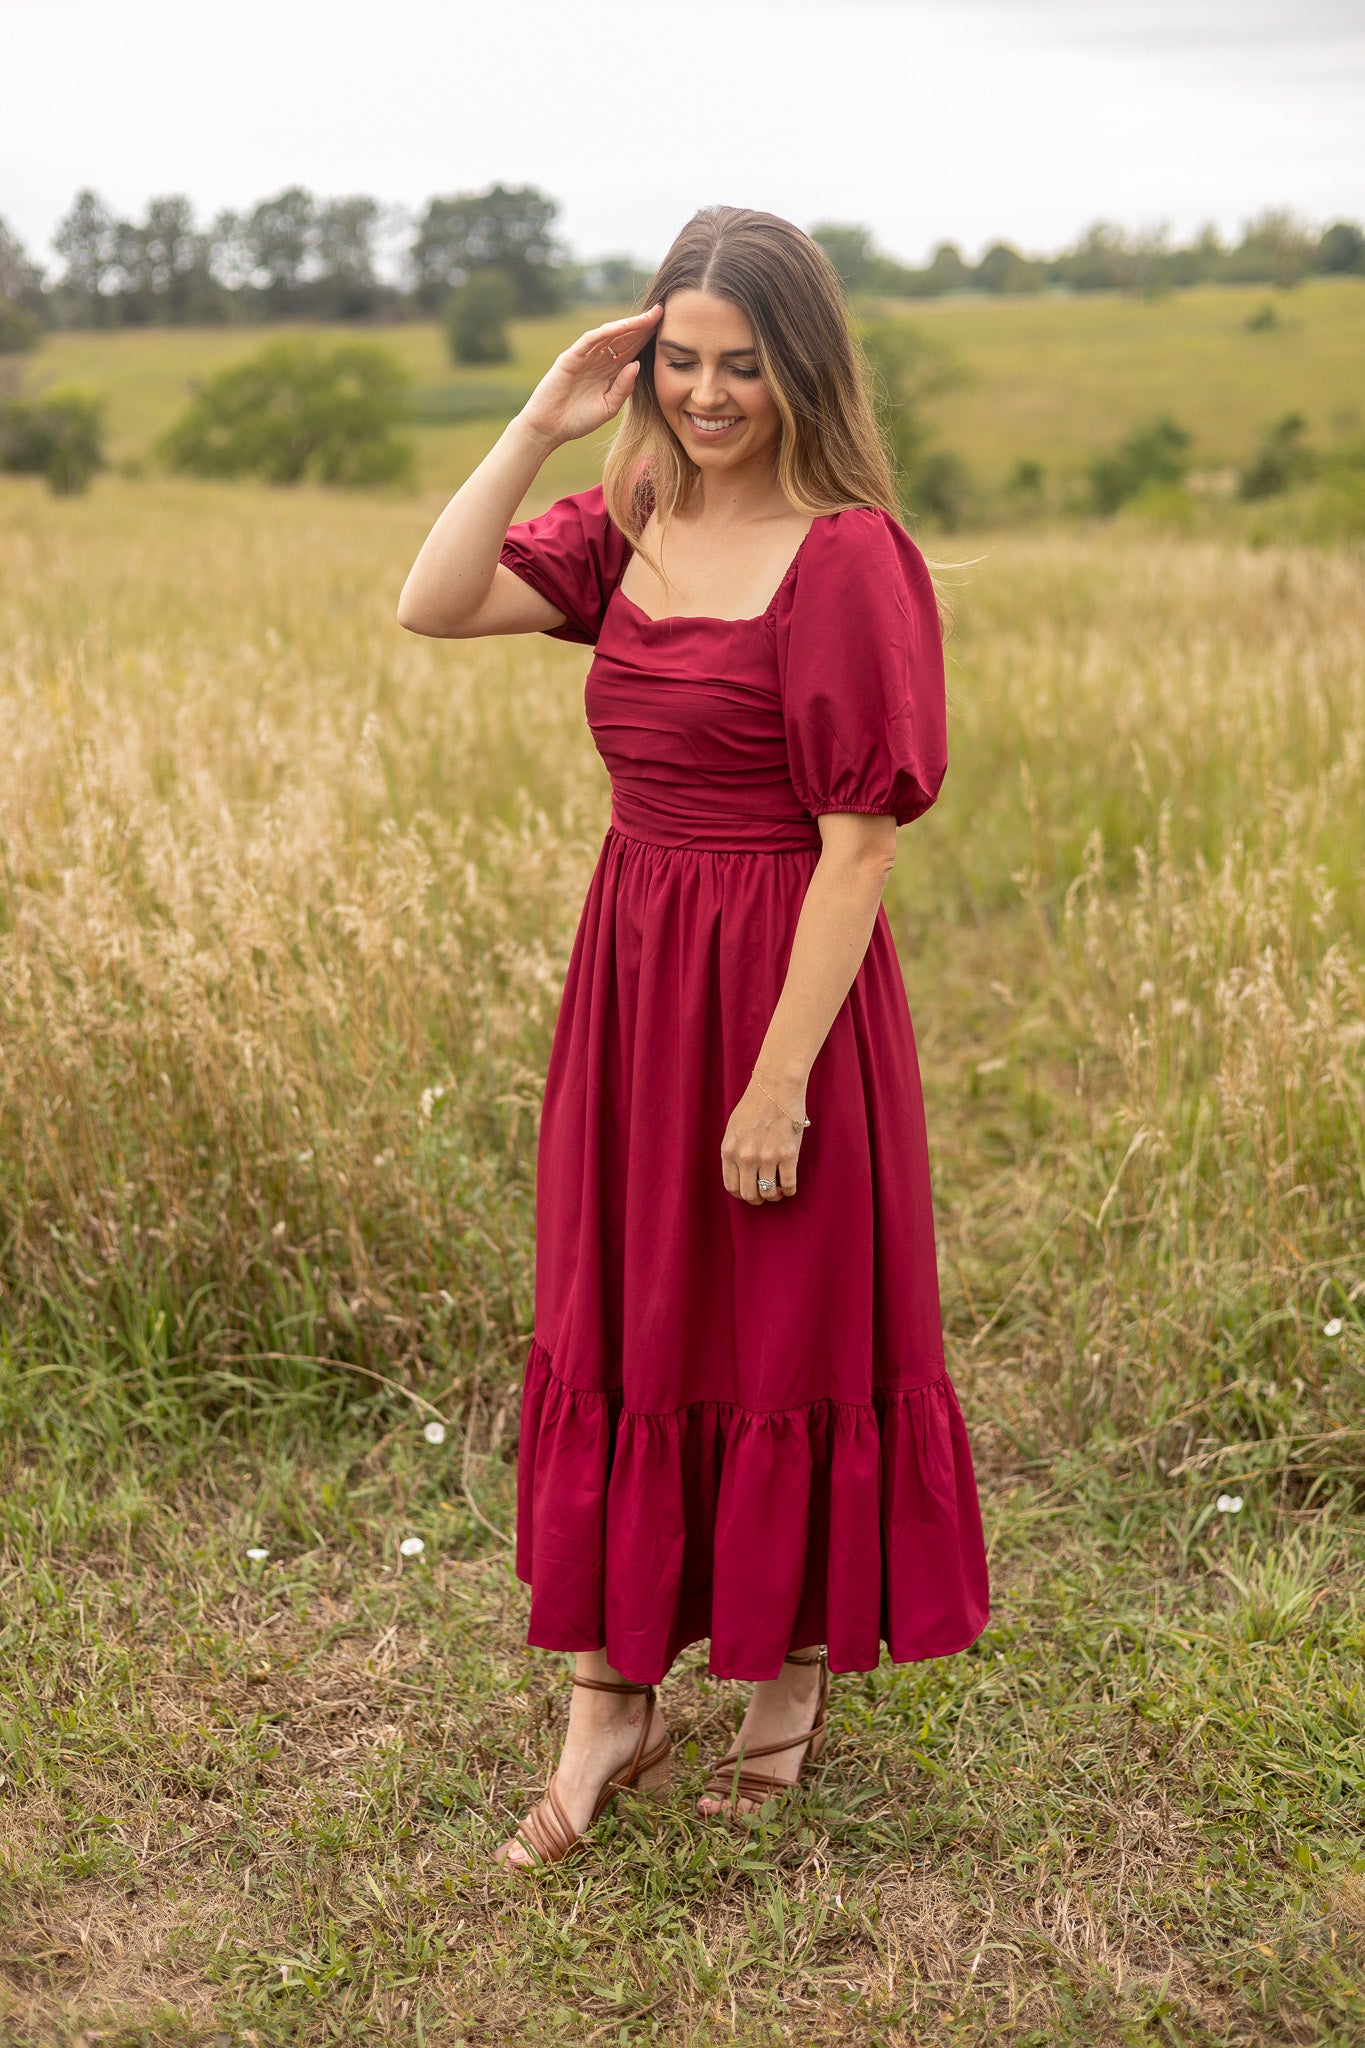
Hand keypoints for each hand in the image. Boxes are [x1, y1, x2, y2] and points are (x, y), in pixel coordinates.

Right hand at [518, 304, 663, 449]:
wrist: (550, 428)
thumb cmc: (578, 420)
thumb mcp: (608, 407)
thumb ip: (623, 387)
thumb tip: (636, 364)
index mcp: (610, 372)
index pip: (632, 349)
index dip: (648, 338)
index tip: (669, 327)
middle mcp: (599, 360)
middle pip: (624, 338)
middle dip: (643, 325)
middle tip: (663, 310)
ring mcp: (585, 356)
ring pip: (610, 334)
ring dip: (629, 324)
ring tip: (649, 316)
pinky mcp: (571, 357)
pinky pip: (591, 340)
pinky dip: (607, 332)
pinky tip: (624, 326)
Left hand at [721, 1075, 807, 1205]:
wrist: (776, 1087)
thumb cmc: (754, 1105)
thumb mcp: (733, 1129)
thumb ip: (734, 1152)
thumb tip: (739, 1173)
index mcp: (729, 1151)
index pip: (731, 1186)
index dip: (741, 1194)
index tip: (749, 1192)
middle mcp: (746, 1157)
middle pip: (749, 1194)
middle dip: (757, 1199)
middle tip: (764, 1194)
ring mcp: (767, 1157)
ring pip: (768, 1192)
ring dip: (774, 1195)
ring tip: (777, 1190)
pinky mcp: (788, 1155)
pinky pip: (789, 1185)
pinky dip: (789, 1191)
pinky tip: (789, 1186)